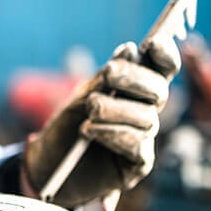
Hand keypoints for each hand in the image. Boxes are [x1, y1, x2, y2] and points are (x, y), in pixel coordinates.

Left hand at [24, 37, 180, 208]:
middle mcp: (144, 114)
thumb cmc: (64, 130)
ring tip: (90, 108)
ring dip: (116, 109)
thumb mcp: (79, 99)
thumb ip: (103, 79)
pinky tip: (89, 130)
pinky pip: (136, 145)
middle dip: (135, 79)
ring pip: (146, 118)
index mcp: (134, 94)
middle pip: (159, 92)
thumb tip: (130, 50)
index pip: (161, 71)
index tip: (152, 43)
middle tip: (109, 73)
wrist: (47, 167)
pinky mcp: (137, 164)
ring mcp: (143, 139)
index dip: (164, 55)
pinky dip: (112, 133)